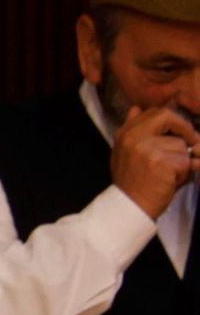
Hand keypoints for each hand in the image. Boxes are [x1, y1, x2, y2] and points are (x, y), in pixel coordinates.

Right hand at [109, 105, 199, 219]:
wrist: (129, 206)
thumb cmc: (132, 181)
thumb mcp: (124, 152)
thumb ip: (133, 130)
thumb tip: (136, 107)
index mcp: (125, 133)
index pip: (154, 112)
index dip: (172, 120)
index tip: (179, 133)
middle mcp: (134, 137)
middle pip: (167, 116)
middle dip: (183, 129)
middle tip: (190, 143)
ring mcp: (147, 149)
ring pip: (180, 144)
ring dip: (182, 160)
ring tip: (170, 173)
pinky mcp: (162, 162)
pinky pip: (185, 161)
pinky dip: (184, 173)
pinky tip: (170, 181)